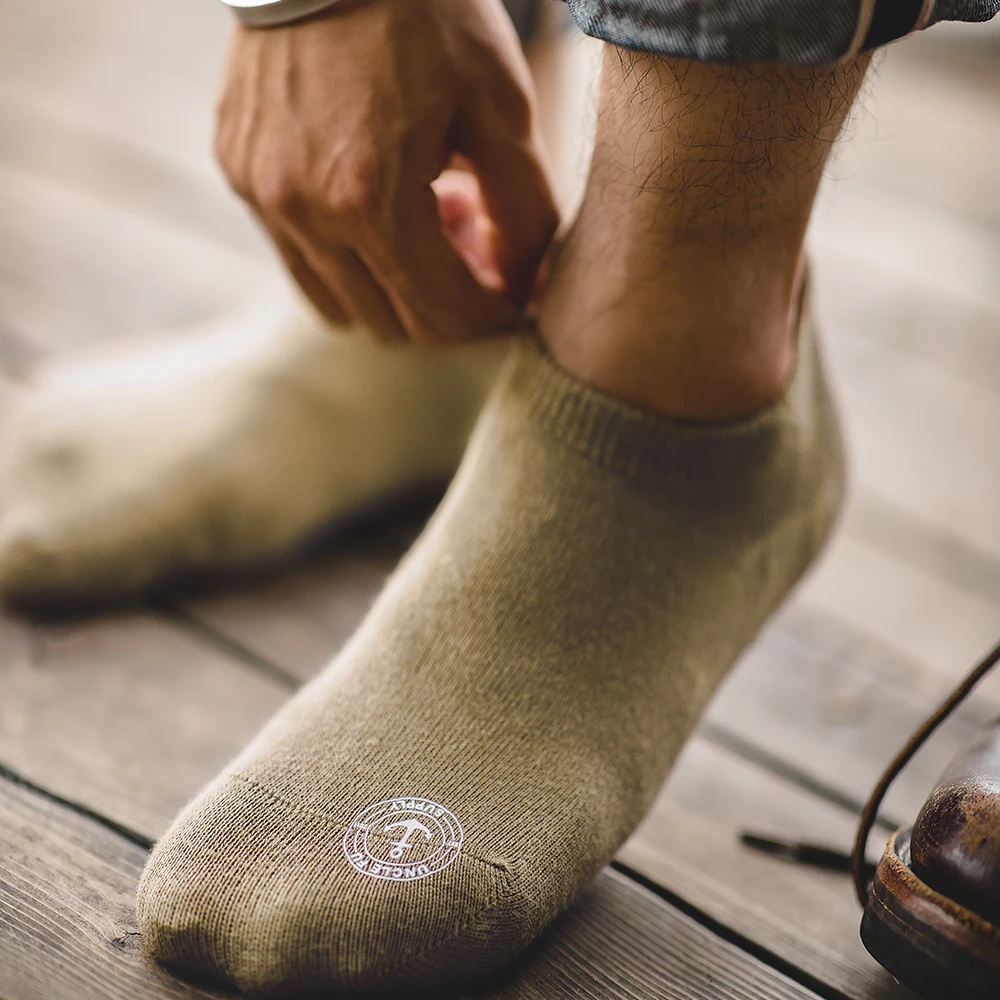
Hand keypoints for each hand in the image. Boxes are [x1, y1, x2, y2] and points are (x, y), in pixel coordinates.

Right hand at [215, 0, 558, 344]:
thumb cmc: (426, 11)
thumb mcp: (500, 107)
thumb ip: (523, 212)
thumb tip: (524, 284)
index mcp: (371, 200)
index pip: (440, 318)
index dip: (487, 320)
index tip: (512, 298)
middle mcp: (304, 212)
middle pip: (390, 325)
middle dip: (444, 307)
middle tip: (475, 252)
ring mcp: (263, 196)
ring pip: (340, 305)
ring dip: (393, 288)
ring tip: (427, 223)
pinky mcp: (240, 173)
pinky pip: (299, 259)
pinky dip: (347, 256)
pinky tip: (377, 201)